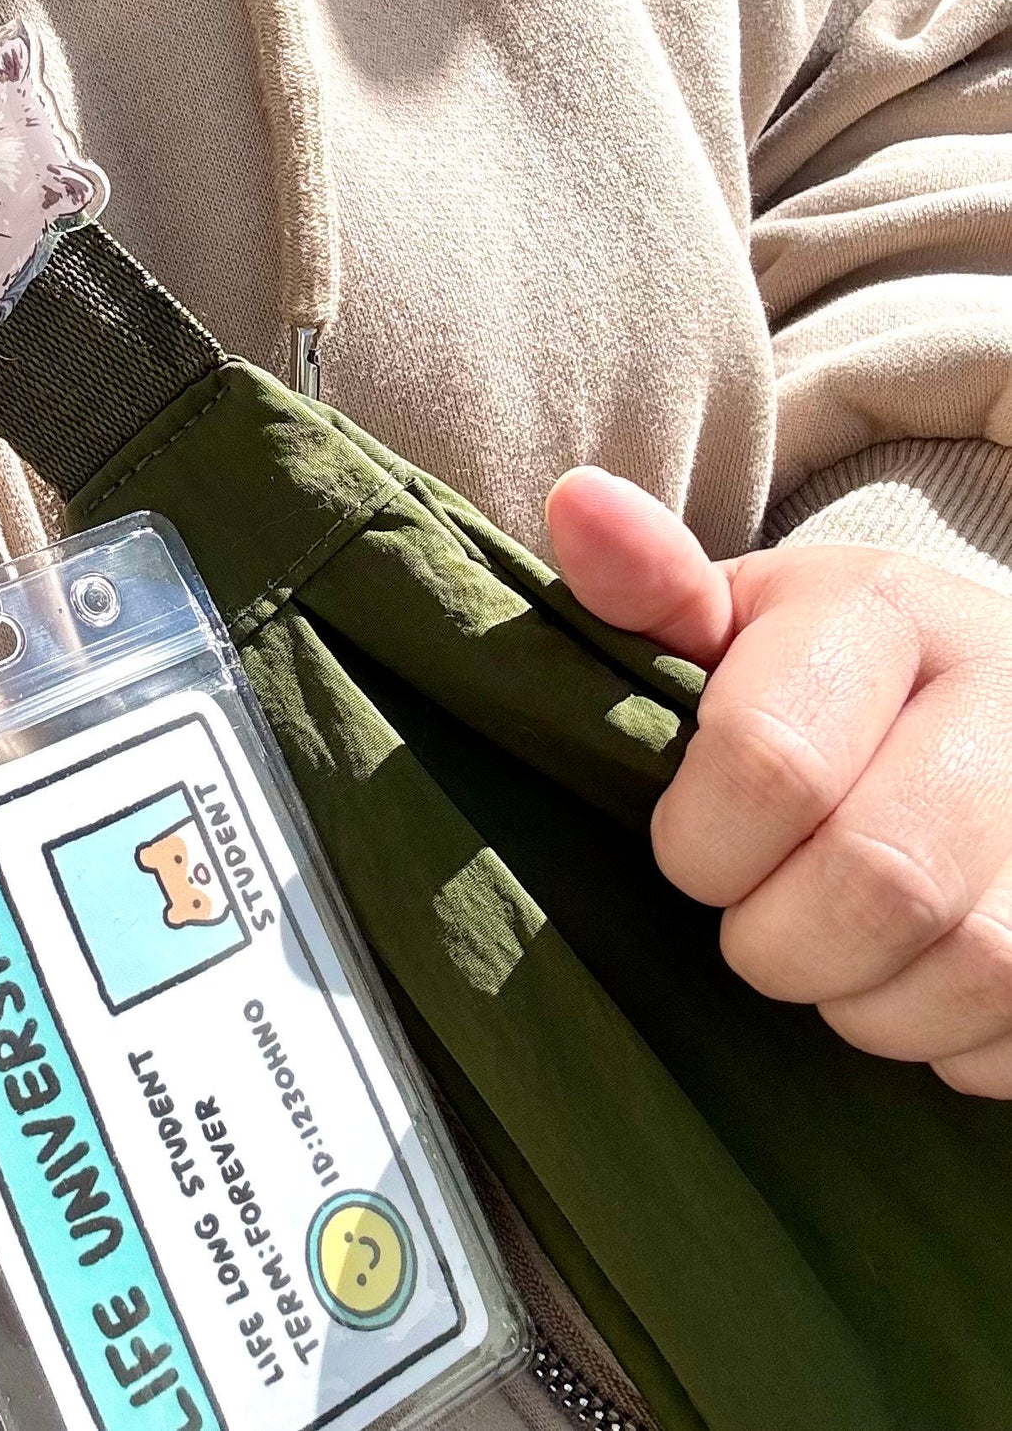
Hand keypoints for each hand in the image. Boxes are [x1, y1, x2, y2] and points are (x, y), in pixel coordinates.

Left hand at [545, 468, 1011, 1097]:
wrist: (971, 705)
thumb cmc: (806, 678)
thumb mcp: (723, 623)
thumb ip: (644, 588)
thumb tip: (579, 502)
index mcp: (886, 611)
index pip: (770, 760)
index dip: (702, 844)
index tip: (690, 851)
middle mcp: (1006, 693)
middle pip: (880, 877)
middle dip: (780, 942)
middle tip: (756, 928)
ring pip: (976, 968)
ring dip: (871, 1003)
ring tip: (836, 958)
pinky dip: (957, 1044)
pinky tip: (917, 984)